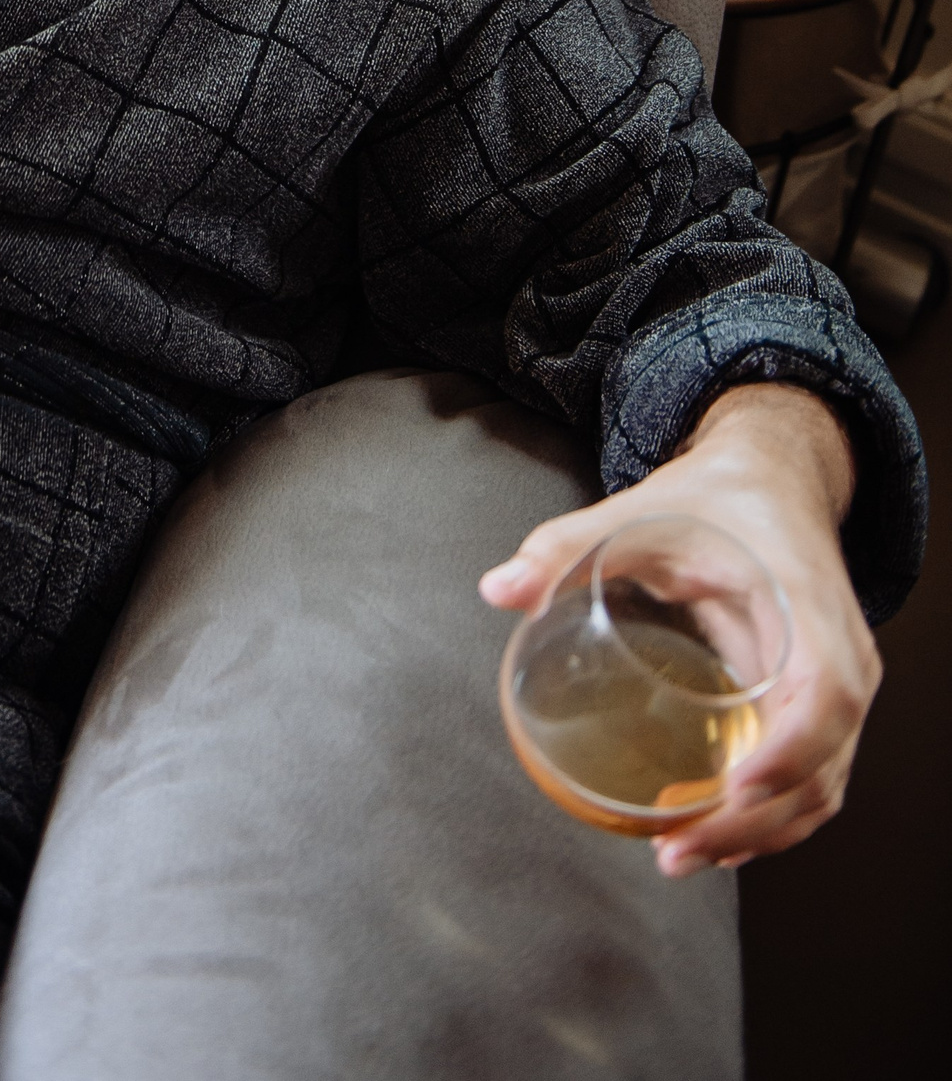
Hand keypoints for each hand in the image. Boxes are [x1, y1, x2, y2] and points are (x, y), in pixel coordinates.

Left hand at [479, 383, 878, 875]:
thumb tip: (498, 589)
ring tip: (681, 855)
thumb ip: (567, 547)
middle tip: (676, 848)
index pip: (824, 695)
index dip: (788, 750)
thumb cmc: (718, 498)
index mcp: (804, 603)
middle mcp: (838, 655)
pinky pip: (808, 776)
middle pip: (821, 765)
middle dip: (754, 822)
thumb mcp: (643, 509)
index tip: (737, 787)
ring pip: (818, 786)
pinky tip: (712, 837)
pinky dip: (766, 817)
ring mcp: (835, 687)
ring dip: (758, 834)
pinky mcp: (816, 707)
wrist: (774, 481)